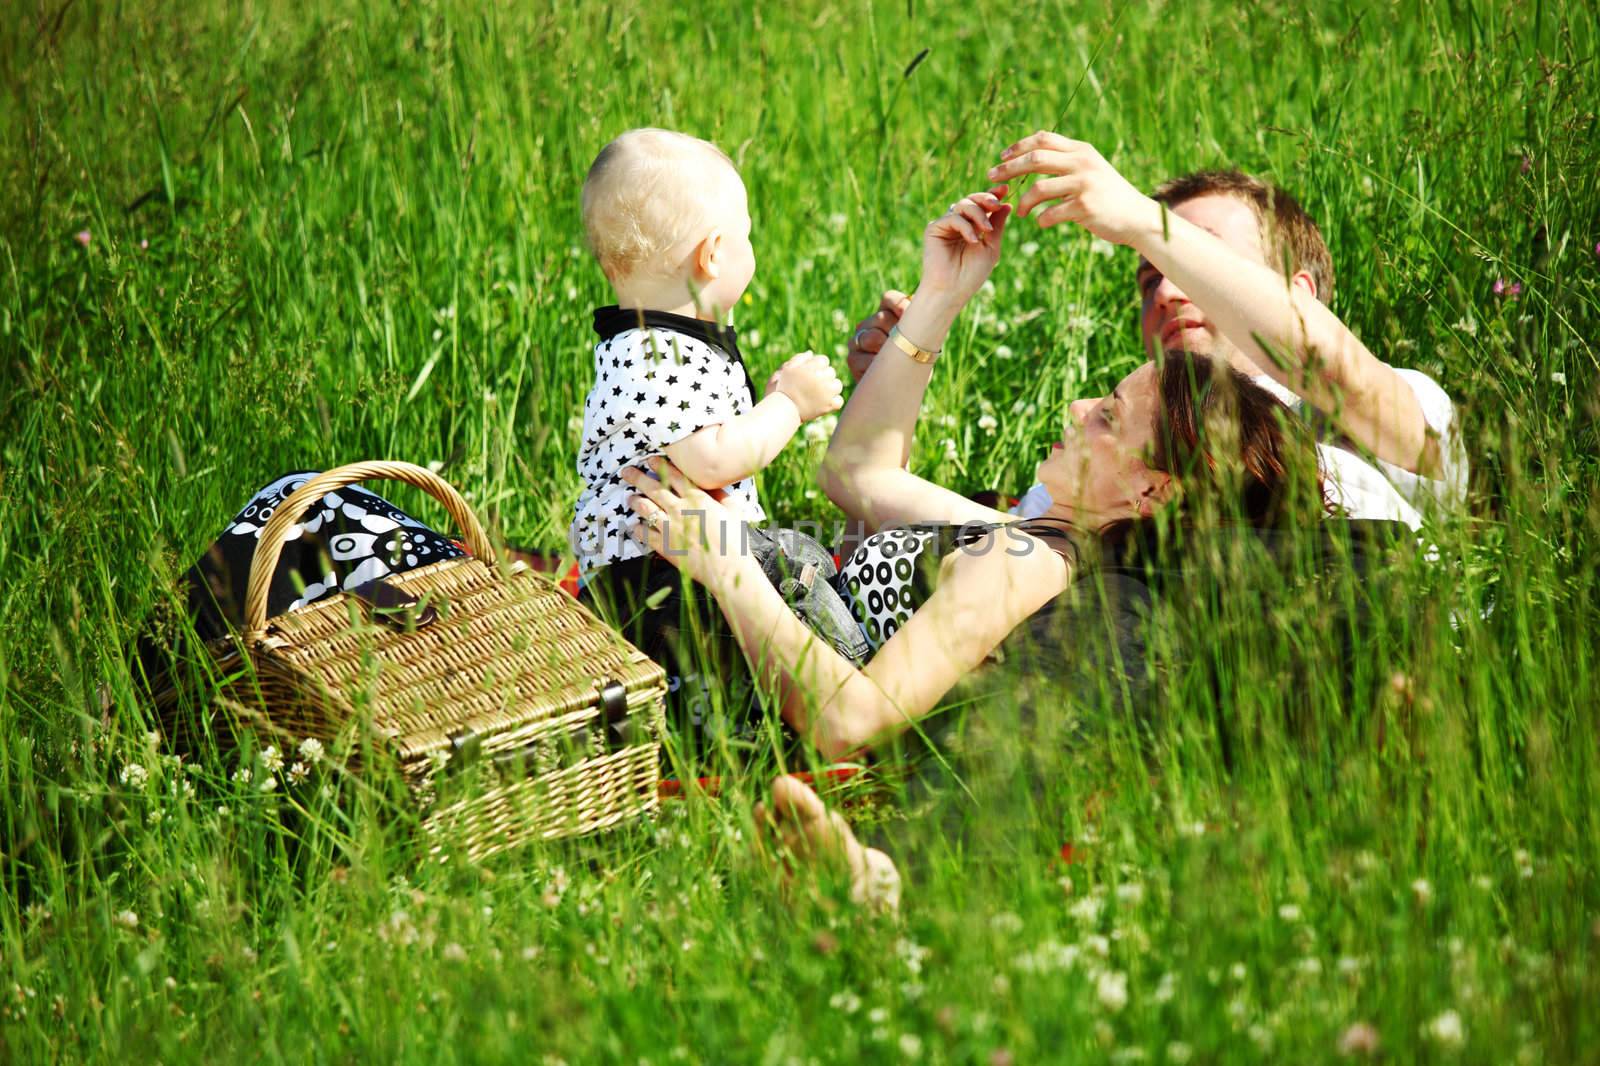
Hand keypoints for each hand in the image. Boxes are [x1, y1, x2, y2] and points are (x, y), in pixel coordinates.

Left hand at [622, 459, 751, 589]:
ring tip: (630, 498)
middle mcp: (679, 509)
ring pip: (644, 508)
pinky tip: (634, 526)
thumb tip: (712, 483)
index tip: (650, 460)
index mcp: (696, 498)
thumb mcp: (734, 509)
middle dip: (637, 477)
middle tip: (626, 472)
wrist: (728, 568)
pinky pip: (644, 534)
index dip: (659, 465)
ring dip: (635, 501)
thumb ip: (721, 493)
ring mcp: (669, 527)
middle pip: (653, 488)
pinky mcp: (664, 546)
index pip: (673, 475)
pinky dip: (637, 528)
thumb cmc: (735, 539)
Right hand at [765, 351, 844, 421]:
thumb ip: (799, 359)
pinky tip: (825, 403)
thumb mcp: (786, 370)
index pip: (823, 360)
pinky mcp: (828, 406)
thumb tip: (811, 353)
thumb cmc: (782, 388)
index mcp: (811, 368)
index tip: (810, 374)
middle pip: (831, 372)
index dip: (817, 366)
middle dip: (824, 376)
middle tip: (813, 385)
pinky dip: (834, 402)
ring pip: (837, 385)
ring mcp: (826, 393)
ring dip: (831, 388)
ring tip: (820, 393)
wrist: (781, 410)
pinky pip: (839, 401)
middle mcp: (820, 378)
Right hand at [845, 289, 910, 382]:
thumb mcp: (923, 339)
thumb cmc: (917, 361)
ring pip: (871, 336)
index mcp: (885, 314)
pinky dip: (878, 367)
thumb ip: (919, 320)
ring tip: (894, 360)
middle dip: (897, 334)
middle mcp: (868, 324)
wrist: (906, 388)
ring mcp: (857, 341)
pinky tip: (884, 371)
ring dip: (886, 350)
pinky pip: (865, 358)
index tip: (911, 318)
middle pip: (881, 317)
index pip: (889, 298)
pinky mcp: (852, 360)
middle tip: (905, 348)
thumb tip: (910, 307)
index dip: (901, 306)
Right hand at [918, 187, 1011, 304]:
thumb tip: (1007, 204)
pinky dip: (966, 226)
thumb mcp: (991, 247)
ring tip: (986, 230)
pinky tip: (973, 240)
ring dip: (978, 214)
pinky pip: (952, 217)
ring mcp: (946, 225)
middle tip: (996, 204)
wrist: (952, 290)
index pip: (982, 206)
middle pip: (972, 200)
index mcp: (973, 227)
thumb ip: (997, 225)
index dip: (993, 195)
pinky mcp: (934, 229)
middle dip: (986, 199)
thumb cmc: (972, 274)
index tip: (1006, 190)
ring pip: (963, 205)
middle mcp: (958, 224)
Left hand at [987, 132, 1154, 246]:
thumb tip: (1033, 158)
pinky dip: (1041, 220)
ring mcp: (1084, 184)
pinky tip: (1041, 223)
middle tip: (991, 178)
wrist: (1136, 217)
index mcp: (1081, 150)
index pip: (1043, 139)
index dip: (1019, 146)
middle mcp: (1082, 162)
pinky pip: (1050, 213)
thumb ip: (1067, 162)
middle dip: (1008, 168)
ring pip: (1039, 188)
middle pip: (1035, 159)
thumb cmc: (1108, 196)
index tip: (1001, 157)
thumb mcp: (1090, 170)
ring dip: (1024, 202)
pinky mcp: (1085, 206)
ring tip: (1020, 212)